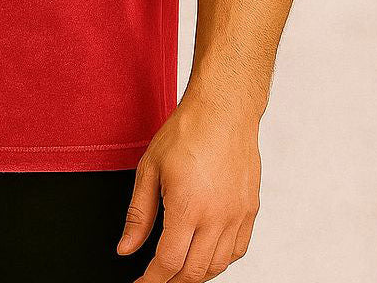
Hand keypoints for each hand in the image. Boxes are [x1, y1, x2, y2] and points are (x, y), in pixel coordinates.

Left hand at [115, 95, 260, 280]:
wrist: (224, 110)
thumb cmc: (186, 131)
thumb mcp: (150, 169)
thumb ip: (138, 214)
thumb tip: (126, 248)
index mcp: (188, 207)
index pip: (169, 262)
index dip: (153, 280)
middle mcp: (216, 217)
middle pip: (194, 271)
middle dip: (172, 281)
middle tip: (157, 278)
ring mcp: (237, 215)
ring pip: (218, 265)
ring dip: (196, 274)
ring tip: (178, 268)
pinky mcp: (250, 210)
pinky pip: (238, 250)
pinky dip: (221, 261)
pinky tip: (206, 254)